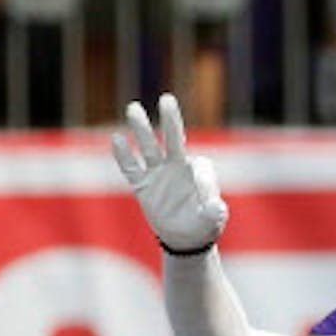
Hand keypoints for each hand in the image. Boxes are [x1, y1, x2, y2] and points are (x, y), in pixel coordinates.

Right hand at [111, 93, 227, 252]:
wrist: (184, 237)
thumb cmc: (203, 224)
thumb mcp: (211, 220)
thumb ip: (213, 212)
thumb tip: (218, 206)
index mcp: (199, 172)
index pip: (199, 165)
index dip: (201, 177)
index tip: (203, 193)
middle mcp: (177, 166)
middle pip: (174, 138)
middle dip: (171, 120)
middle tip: (167, 99)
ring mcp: (158, 173)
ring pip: (149, 147)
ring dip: (141, 129)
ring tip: (134, 107)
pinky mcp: (142, 185)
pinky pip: (131, 168)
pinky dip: (124, 155)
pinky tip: (117, 138)